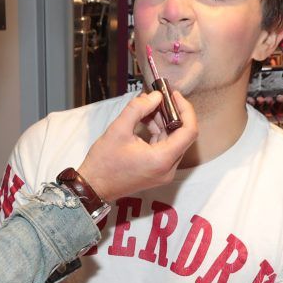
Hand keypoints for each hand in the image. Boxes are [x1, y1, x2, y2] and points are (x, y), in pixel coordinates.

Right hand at [77, 90, 197, 200]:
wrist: (93, 187)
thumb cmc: (103, 163)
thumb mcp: (118, 130)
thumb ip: (138, 109)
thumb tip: (155, 96)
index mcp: (162, 159)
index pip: (188, 131)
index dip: (185, 110)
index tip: (174, 95)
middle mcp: (168, 168)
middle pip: (181, 135)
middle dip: (170, 114)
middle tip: (157, 98)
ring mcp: (164, 171)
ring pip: (172, 140)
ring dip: (162, 122)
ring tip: (146, 108)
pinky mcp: (157, 171)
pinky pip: (164, 148)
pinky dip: (157, 133)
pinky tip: (144, 121)